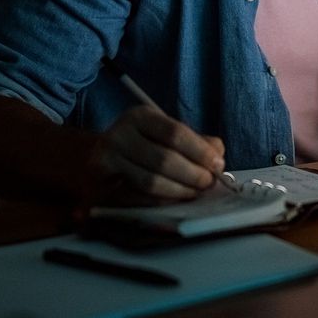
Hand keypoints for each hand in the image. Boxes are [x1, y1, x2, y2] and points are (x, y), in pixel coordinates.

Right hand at [85, 106, 225, 203]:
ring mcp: (105, 158)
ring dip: (180, 191)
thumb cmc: (144, 145)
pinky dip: (161, 201)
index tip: (218, 165)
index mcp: (141, 116)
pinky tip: (174, 200)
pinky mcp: (99, 184)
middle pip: (164, 160)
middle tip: (209, 184)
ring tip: (196, 193)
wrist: (101, 156)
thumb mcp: (167, 134)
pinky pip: (136, 198)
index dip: (200, 151)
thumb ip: (197, 142)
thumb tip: (217, 158)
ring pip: (151, 182)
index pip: (175, 133)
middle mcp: (119, 133)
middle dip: (193, 175)